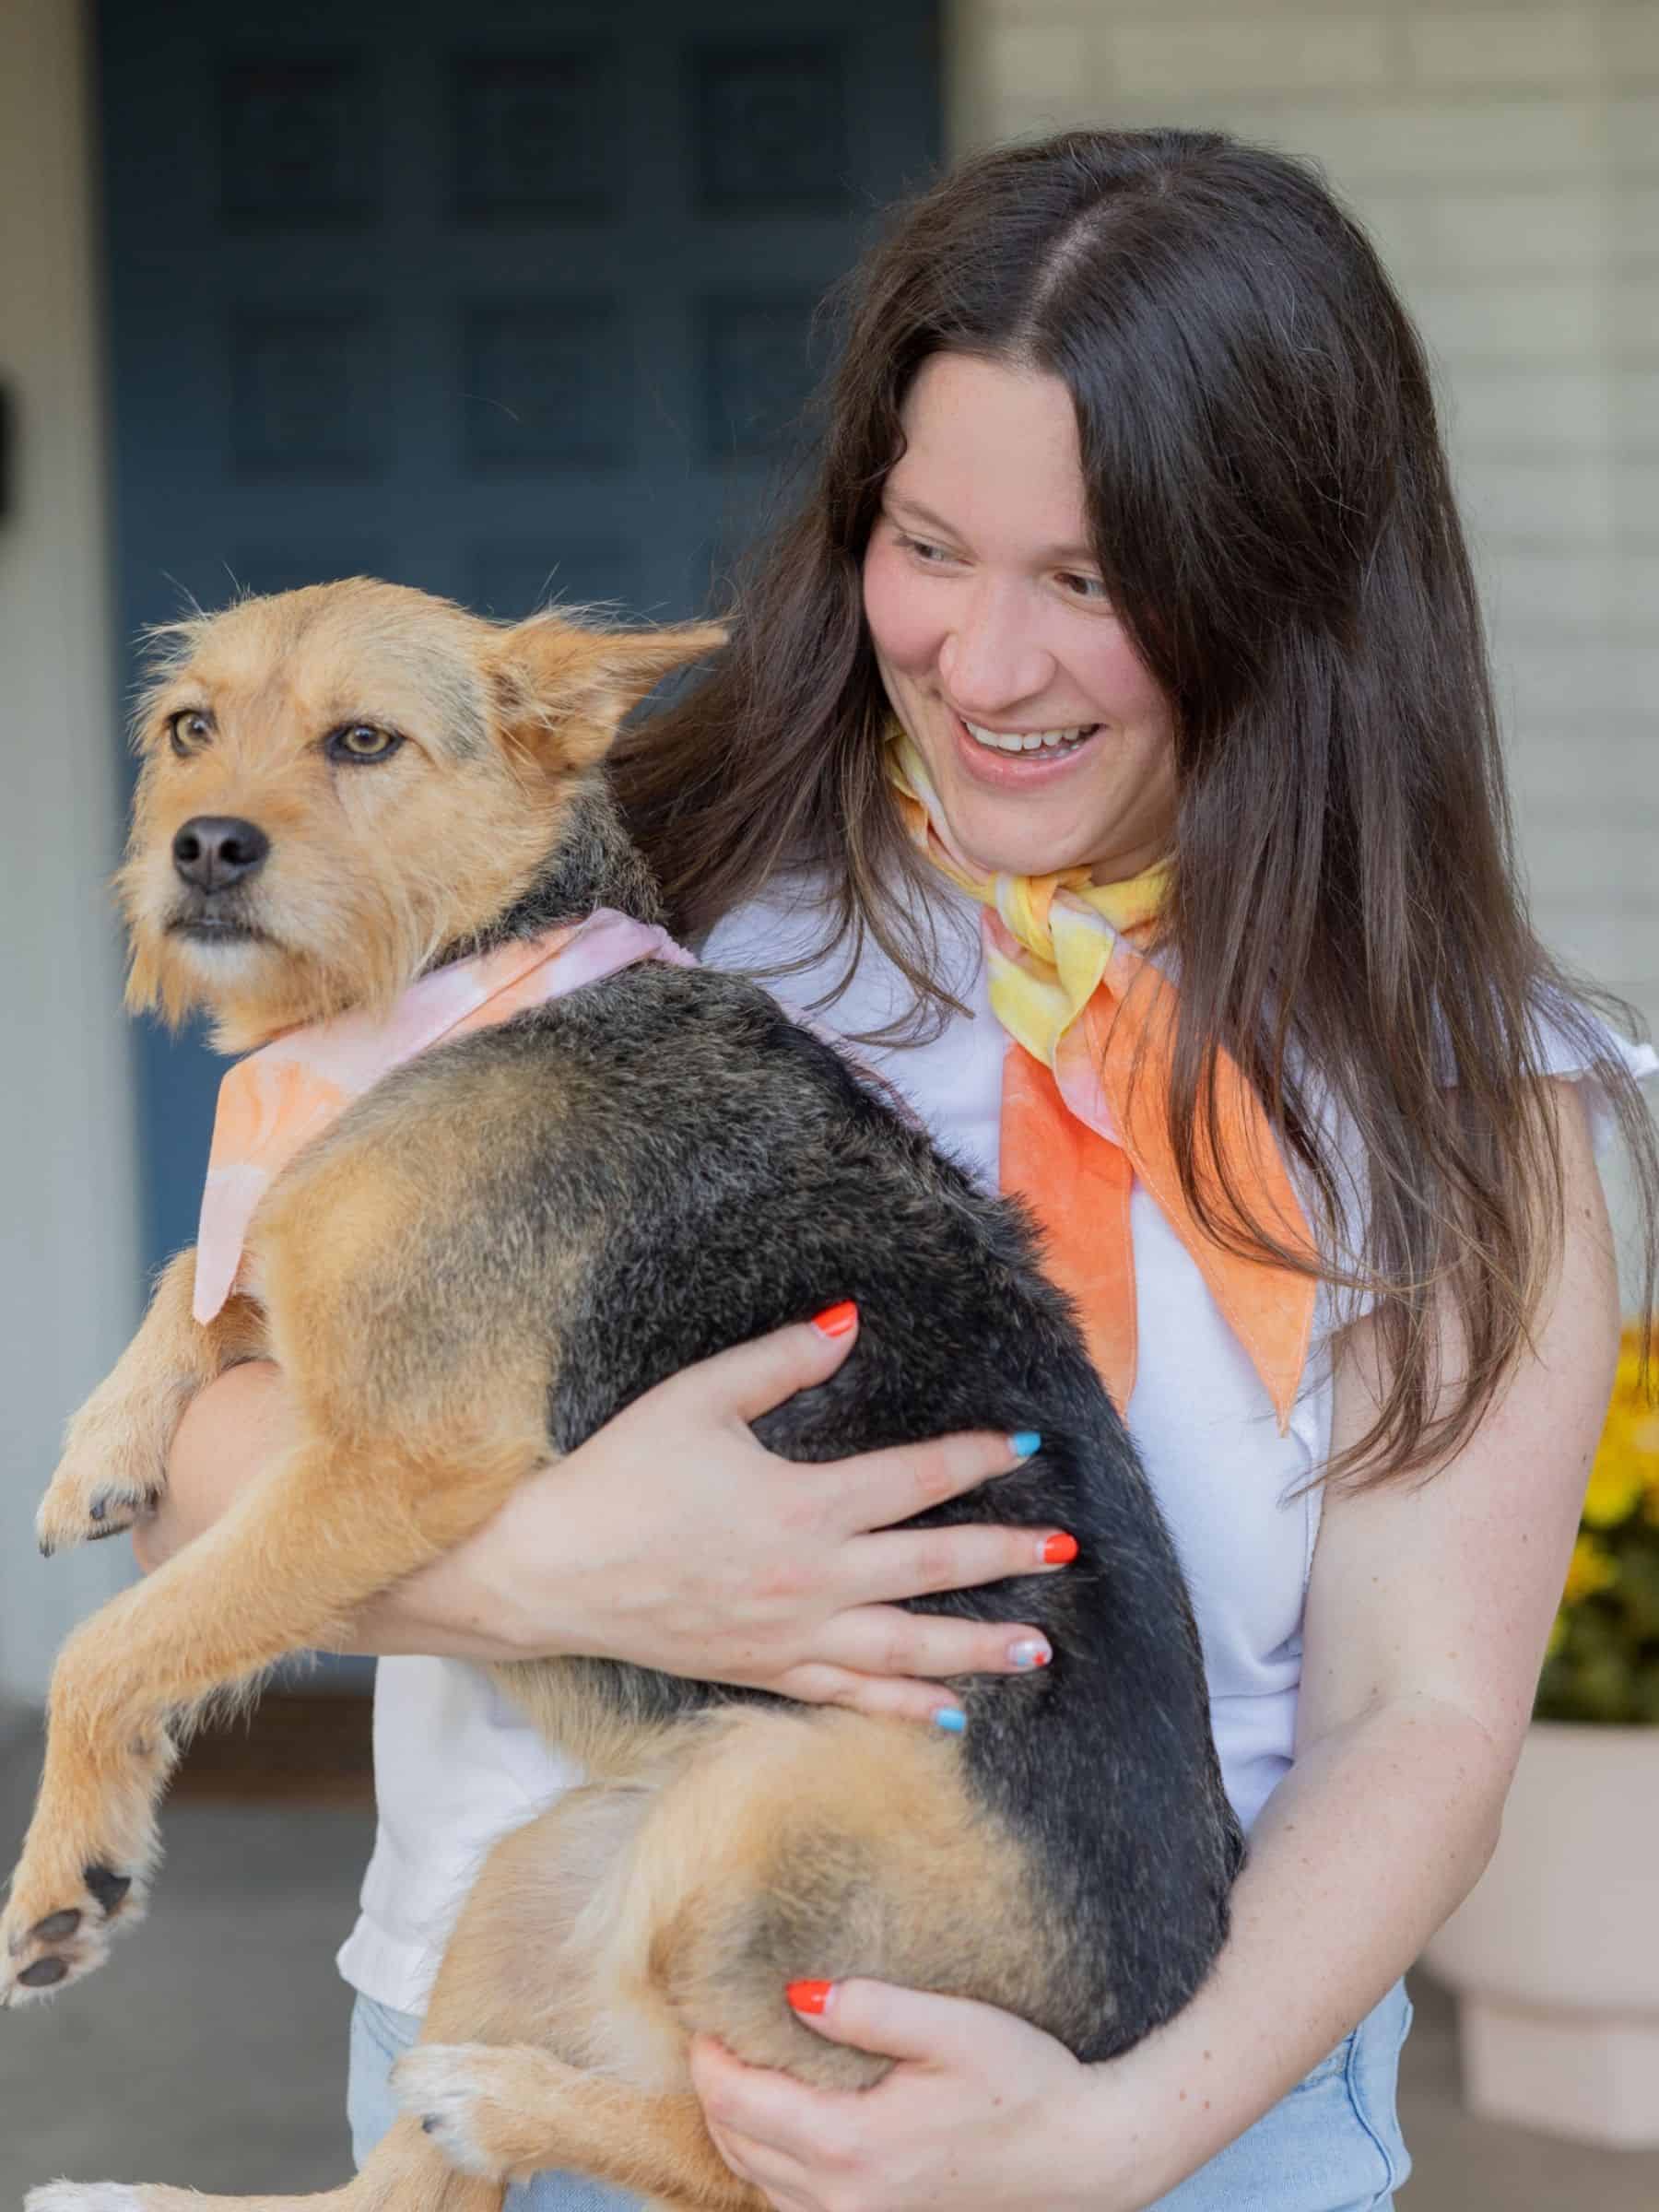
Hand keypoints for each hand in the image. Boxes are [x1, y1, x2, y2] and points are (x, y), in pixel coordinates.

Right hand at [470, 1304, 1068, 1721]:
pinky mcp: (762, 1672)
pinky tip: (946, 1717)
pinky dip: (901, 1709)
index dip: (975, 1458)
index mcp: (803, 1506)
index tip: (1027, 1446)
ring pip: (905, 1649)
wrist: (547, 1573)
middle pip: (930, 1568)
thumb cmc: (618, 1477)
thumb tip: (851, 1322)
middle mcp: (811, 1580)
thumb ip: (781, 1362)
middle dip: (1003, 1557)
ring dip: (976, 1648)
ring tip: (1038, 1649)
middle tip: (1067, 1550)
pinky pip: (847, 1698)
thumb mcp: (697, 1398)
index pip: (914, 1478)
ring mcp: (789, 1637)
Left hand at [690, 1979, 1110, 2211]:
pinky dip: (769, 2162)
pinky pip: (792, 2204)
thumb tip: (795, 1994)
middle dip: (714, 2087)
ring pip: (757, 2182)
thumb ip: (873, 2008)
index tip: (704, 2009)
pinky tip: (786, 2121)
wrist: (1086, 2158)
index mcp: (851, 2147)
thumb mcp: (953, 2027)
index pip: (737, 2103)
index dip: (708, 2055)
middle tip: (716, 2028)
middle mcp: (844, 2201)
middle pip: (735, 2145)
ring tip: (743, 2065)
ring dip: (736, 2127)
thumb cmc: (1027, 2083)